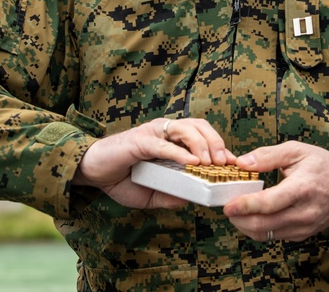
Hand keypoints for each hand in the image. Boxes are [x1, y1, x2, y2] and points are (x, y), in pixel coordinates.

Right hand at [75, 117, 234, 208]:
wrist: (92, 172)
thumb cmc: (122, 179)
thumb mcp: (152, 194)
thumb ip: (172, 195)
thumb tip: (193, 201)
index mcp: (172, 140)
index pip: (203, 137)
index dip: (222, 148)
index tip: (236, 166)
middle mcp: (165, 131)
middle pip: (200, 127)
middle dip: (217, 143)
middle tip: (227, 164)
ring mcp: (153, 134)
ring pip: (186, 129)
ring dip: (203, 144)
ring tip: (213, 163)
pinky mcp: (140, 141)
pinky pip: (164, 144)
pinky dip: (180, 152)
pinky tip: (193, 163)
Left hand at [223, 141, 328, 241]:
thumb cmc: (321, 165)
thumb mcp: (296, 150)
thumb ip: (267, 156)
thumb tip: (241, 163)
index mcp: (302, 188)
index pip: (269, 203)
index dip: (245, 206)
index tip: (228, 205)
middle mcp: (304, 212)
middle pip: (264, 225)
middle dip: (240, 219)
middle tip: (228, 208)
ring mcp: (305, 227)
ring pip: (267, 235)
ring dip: (247, 226)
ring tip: (238, 212)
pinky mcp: (303, 234)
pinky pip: (276, 237)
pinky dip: (260, 229)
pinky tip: (255, 216)